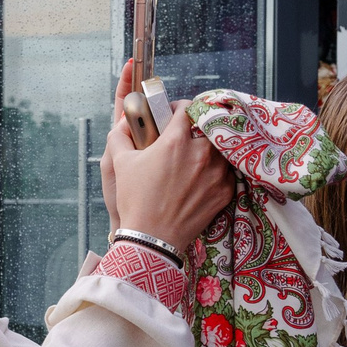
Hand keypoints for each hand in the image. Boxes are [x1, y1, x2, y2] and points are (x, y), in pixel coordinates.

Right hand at [102, 60, 233, 253]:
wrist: (153, 238)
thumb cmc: (136, 200)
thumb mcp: (120, 164)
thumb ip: (120, 137)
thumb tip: (122, 124)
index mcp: (175, 141)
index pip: (186, 108)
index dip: (178, 108)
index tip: (173, 115)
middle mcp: (201, 153)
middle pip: (207, 126)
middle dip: (196, 128)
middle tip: (186, 137)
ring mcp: (217, 172)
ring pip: (219, 149)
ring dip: (209, 149)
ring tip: (196, 159)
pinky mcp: (225, 191)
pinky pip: (226, 172)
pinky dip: (216, 172)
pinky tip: (202, 179)